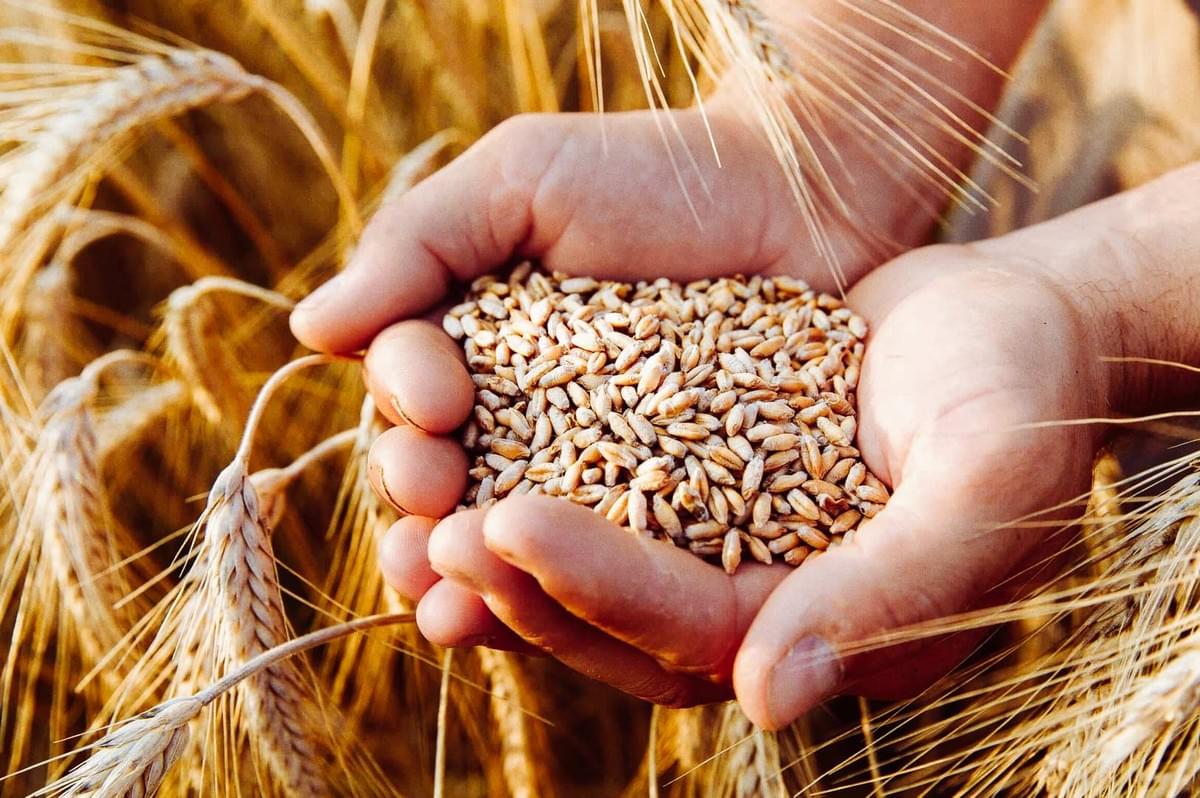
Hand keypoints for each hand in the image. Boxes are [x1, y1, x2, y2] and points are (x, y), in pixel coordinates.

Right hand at [287, 102, 942, 704]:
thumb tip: (311, 330)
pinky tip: (530, 625)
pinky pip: (609, 567)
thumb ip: (417, 244)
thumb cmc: (650, 174)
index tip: (436, 400)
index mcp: (470, 353)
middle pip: (449, 486)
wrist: (796, 196)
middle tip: (433, 501)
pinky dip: (566, 599)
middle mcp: (518, 425)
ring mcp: (593, 478)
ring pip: (513, 543)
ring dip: (471, 579)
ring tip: (447, 609)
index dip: (407, 410)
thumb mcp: (520, 181)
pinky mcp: (669, 517)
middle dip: (427, 503)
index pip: (410, 399)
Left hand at [364, 241, 1103, 721]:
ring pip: (594, 570)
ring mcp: (725, 544)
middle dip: (522, 582)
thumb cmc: (1018, 398)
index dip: (592, 583)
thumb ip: (891, 595)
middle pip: (619, 620)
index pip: (686, 627)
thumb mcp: (981, 488)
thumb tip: (768, 700)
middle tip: (434, 531)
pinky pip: (606, 494)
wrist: (1013, 325)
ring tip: (423, 501)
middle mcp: (761, 603)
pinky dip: (540, 476)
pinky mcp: (700, 480)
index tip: (503, 523)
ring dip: (506, 548)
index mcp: (820, 627)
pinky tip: (472, 443)